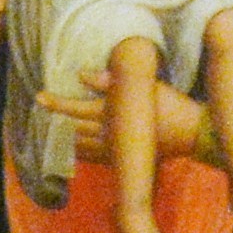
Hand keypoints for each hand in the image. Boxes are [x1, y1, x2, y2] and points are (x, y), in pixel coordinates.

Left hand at [38, 73, 216, 166]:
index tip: (39, 97)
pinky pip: (97, 157)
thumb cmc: (172, 104)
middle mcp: (111, 134)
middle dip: (55, 120)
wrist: (193, 133)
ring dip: (65, 138)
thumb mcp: (147, 85)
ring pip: (82, 146)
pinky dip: (82, 152)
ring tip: (49, 131)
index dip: (57, 104)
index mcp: (114, 113)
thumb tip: (82, 74)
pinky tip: (74, 149)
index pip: (77, 109)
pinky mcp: (126, 158)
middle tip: (38, 113)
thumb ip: (112, 80)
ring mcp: (117, 149)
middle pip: (74, 128)